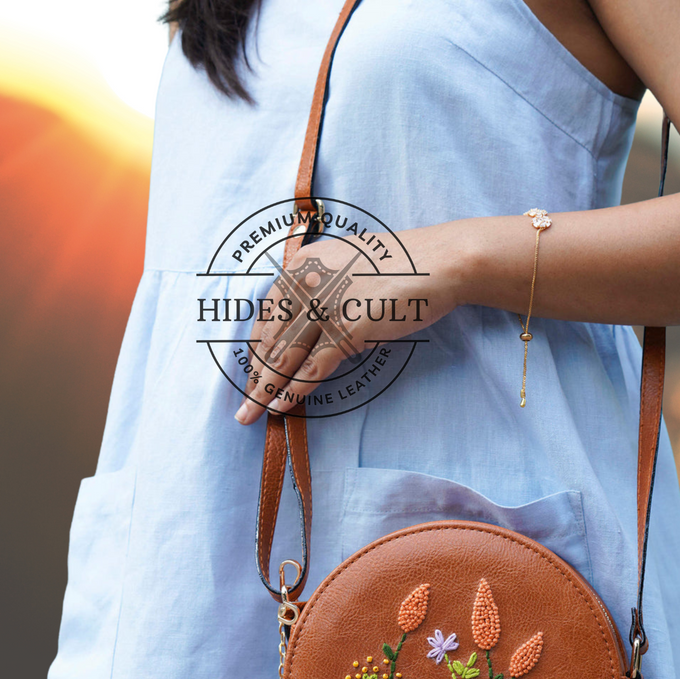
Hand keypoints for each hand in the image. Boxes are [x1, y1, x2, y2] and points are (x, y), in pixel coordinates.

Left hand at [234, 222, 459, 424]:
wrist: (437, 262)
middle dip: (254, 377)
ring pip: (285, 357)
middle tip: (241, 406)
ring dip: (264, 391)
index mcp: (300, 266)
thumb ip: (316, 285)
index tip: (250, 373)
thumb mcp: (342, 263)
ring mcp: (324, 307)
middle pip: (270, 339)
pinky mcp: (347, 330)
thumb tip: (298, 320)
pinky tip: (279, 408)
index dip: (255, 350)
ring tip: (249, 416)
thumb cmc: (397, 264)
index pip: (267, 315)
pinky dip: (293, 392)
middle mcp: (305, 284)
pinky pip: (312, 368)